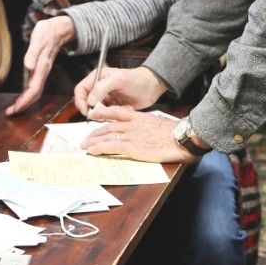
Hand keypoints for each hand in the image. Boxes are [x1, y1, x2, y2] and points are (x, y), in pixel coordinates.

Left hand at [5, 16, 74, 115]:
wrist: (58, 30)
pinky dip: (28, 94)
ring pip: (36, 91)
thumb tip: (27, 66)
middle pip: (35, 94)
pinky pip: (36, 86)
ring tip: (14, 108)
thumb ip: (32, 53)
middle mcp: (43, 72)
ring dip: (26, 102)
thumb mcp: (38, 38)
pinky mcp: (41, 70)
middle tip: (10, 113)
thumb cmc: (46, 33)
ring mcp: (43, 71)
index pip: (34, 89)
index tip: (14, 109)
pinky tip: (21, 97)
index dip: (24, 100)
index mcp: (42, 66)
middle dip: (24, 105)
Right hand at [75, 66, 166, 116]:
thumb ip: (101, 88)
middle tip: (101, 115)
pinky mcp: (113, 107)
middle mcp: (99, 88)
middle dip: (92, 110)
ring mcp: (106, 98)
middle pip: (86, 103)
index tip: (86, 111)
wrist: (153, 86)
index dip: (80, 101)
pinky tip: (122, 111)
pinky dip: (111, 116)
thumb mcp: (118, 79)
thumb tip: (89, 102)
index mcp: (97, 78)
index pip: (80, 90)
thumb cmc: (137, 79)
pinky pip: (107, 115)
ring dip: (103, 114)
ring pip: (96, 111)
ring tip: (115, 111)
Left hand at [81, 105, 198, 162]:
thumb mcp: (158, 125)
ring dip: (93, 141)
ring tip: (85, 146)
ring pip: (106, 136)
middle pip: (108, 126)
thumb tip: (145, 134)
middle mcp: (132, 124)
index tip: (95, 116)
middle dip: (95, 132)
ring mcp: (131, 135)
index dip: (104, 114)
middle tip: (86, 138)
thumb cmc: (174, 134)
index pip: (117, 113)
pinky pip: (110, 146)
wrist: (180, 138)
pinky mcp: (131, 147)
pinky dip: (99, 148)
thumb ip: (148, 128)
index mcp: (139, 117)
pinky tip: (92, 151)